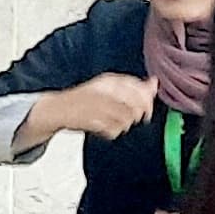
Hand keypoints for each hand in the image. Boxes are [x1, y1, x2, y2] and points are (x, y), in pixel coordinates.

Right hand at [27, 74, 157, 146]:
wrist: (59, 108)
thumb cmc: (87, 98)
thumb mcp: (110, 87)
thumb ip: (134, 86)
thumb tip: (155, 83)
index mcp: (109, 81)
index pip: (138, 89)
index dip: (147, 100)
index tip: (146, 109)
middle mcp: (104, 91)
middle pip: (135, 106)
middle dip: (138, 114)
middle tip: (133, 118)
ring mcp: (97, 106)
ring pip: (126, 120)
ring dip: (124, 125)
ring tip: (113, 122)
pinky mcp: (91, 121)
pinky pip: (113, 131)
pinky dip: (112, 132)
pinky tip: (105, 128)